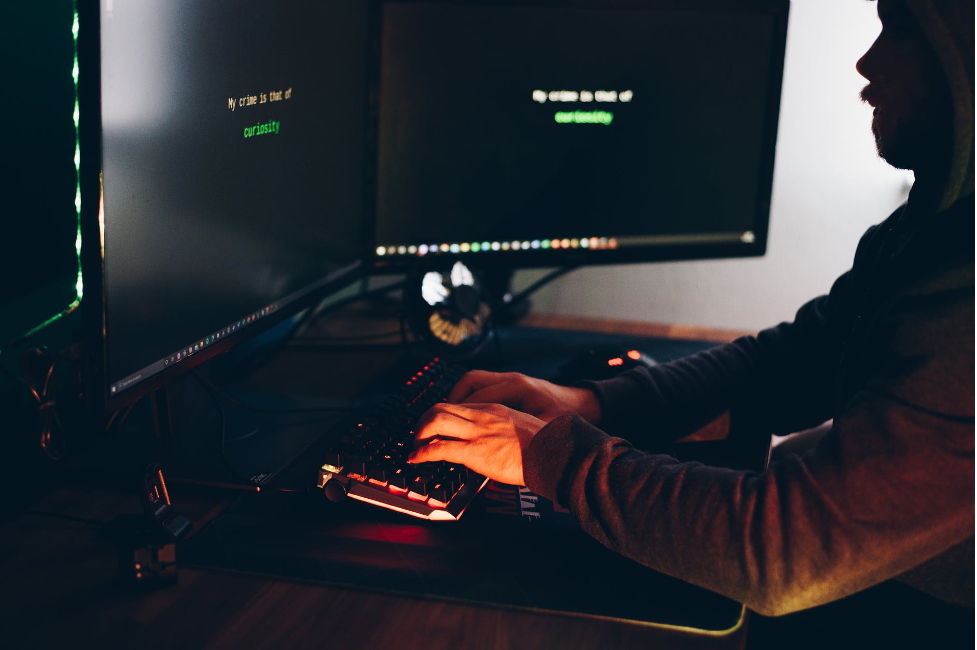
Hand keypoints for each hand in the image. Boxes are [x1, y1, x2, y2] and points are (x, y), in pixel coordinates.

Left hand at [409, 402, 545, 485]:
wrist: (552, 453)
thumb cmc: (544, 447)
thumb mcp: (522, 429)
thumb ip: (505, 431)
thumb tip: (498, 444)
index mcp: (494, 409)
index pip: (459, 405)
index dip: (442, 416)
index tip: (437, 428)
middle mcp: (482, 416)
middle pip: (440, 407)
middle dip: (424, 421)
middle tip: (420, 436)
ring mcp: (477, 432)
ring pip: (435, 421)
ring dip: (420, 434)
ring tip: (416, 447)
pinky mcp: (474, 451)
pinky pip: (439, 448)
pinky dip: (422, 453)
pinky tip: (416, 459)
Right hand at [448, 370, 601, 424]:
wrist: (582, 405)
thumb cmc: (564, 419)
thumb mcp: (542, 432)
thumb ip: (516, 438)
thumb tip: (493, 452)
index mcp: (518, 390)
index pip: (478, 398)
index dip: (459, 415)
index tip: (441, 436)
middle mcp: (510, 380)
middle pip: (469, 383)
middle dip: (449, 404)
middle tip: (433, 426)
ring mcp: (509, 379)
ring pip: (471, 381)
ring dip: (456, 399)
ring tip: (445, 419)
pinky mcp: (510, 383)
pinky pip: (480, 385)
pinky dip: (468, 397)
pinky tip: (464, 415)